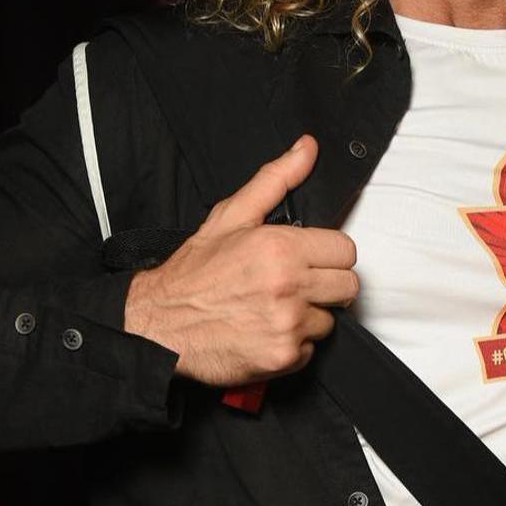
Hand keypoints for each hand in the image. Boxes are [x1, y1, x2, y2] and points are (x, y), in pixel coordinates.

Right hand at [123, 135, 357, 386]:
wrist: (158, 326)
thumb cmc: (193, 273)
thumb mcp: (231, 216)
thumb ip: (276, 180)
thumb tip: (307, 148)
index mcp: (282, 248)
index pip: (346, 251)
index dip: (327, 254)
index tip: (308, 259)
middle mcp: (289, 286)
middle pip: (347, 287)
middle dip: (325, 285)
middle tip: (293, 285)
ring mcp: (288, 325)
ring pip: (329, 321)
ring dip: (308, 317)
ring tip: (272, 309)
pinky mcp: (282, 358)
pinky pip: (309, 351)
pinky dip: (291, 346)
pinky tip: (264, 332)